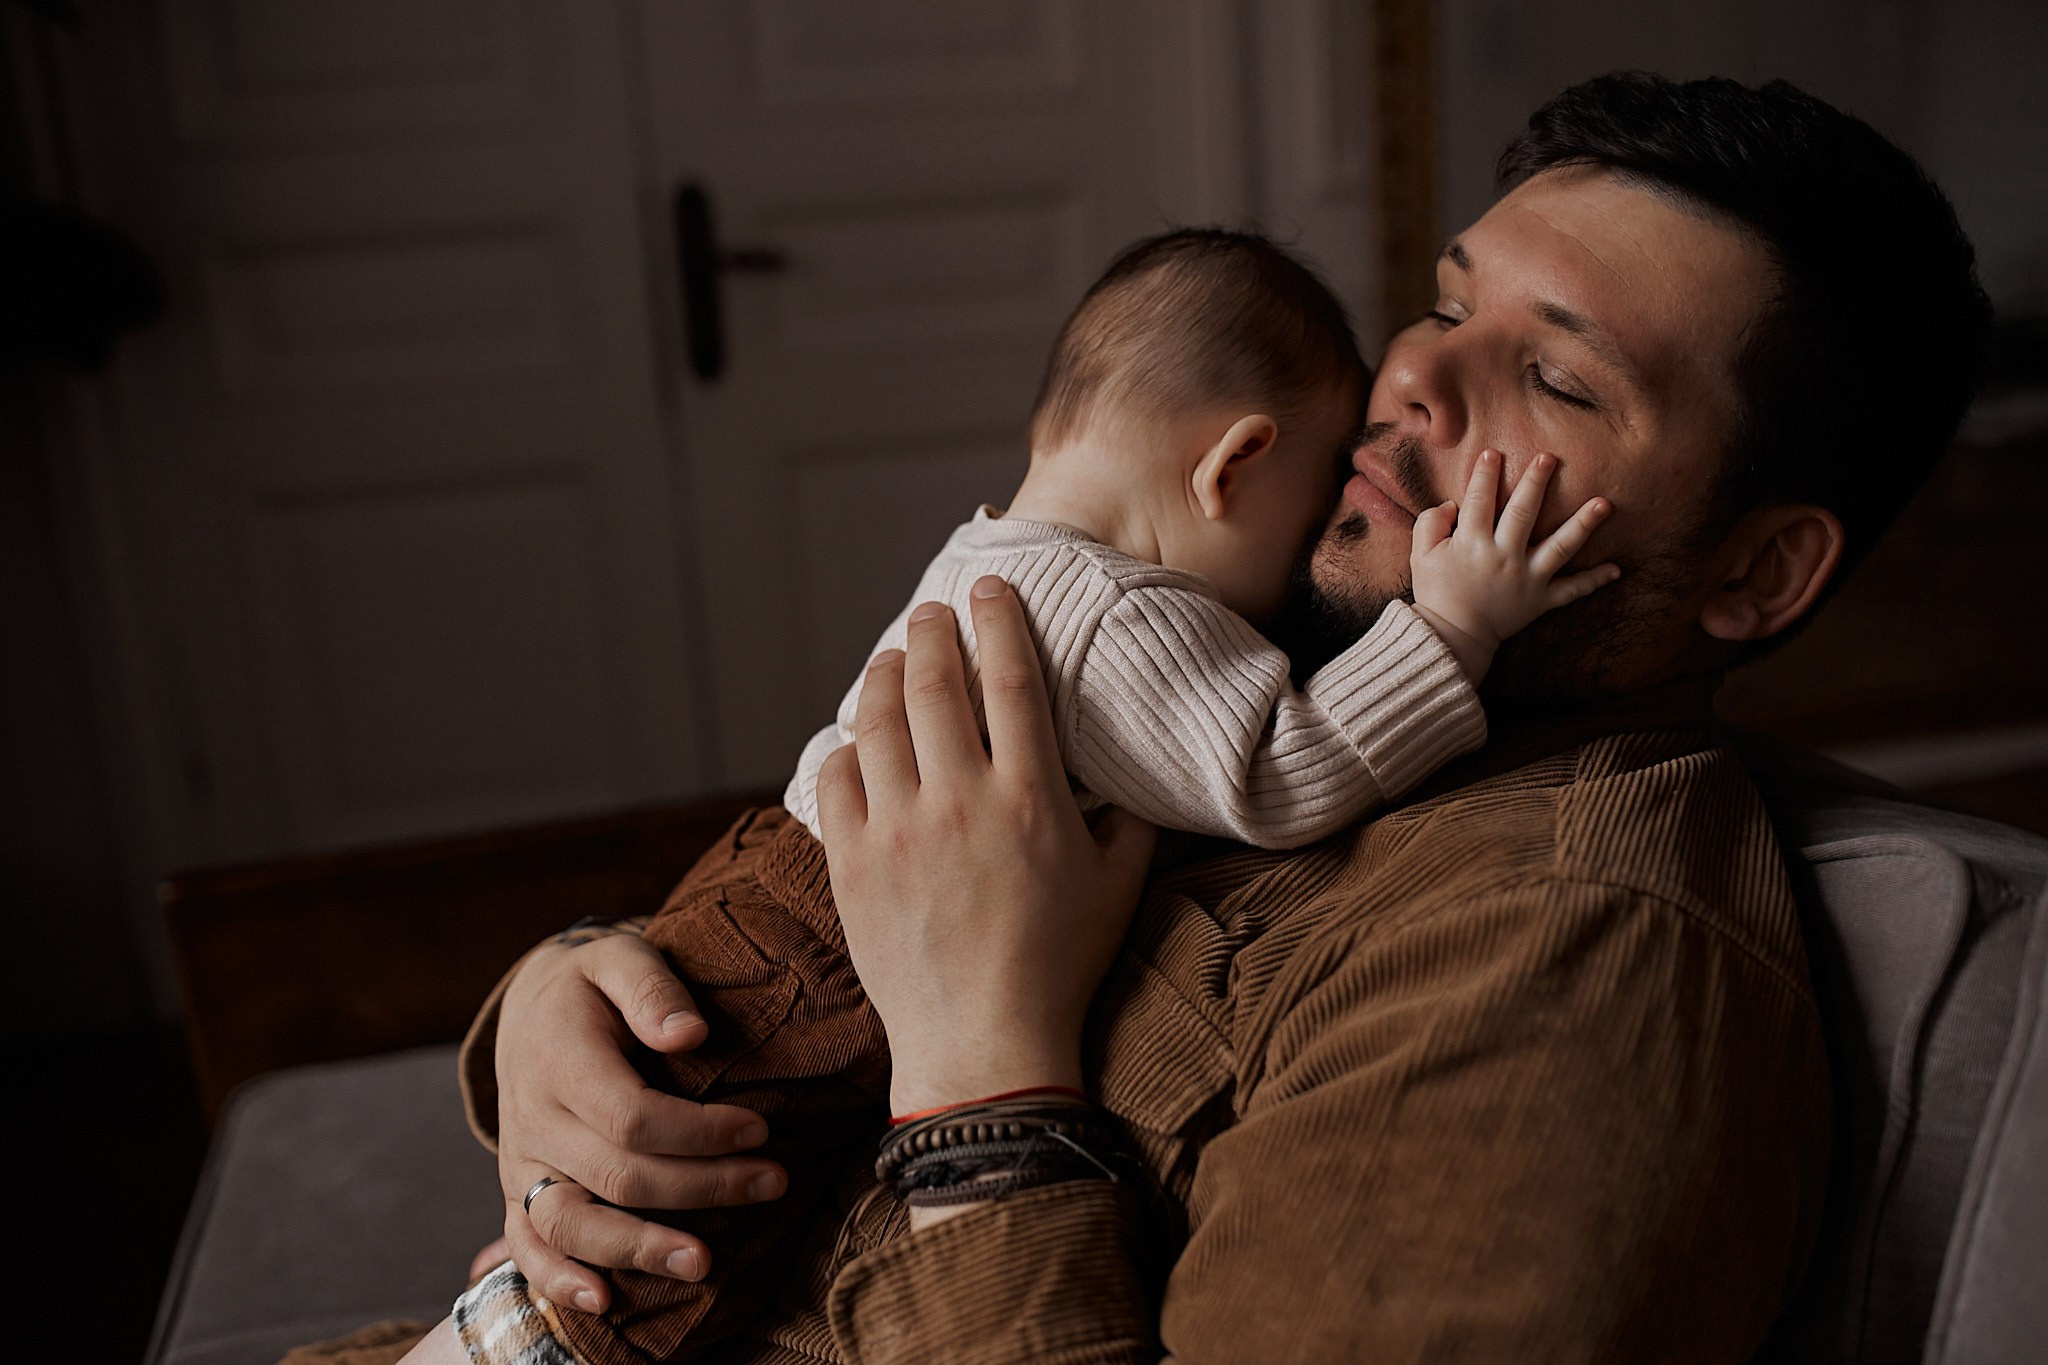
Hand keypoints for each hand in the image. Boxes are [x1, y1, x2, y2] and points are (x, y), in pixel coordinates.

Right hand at [491, 931, 788, 1310]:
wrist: (529, 1007)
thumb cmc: (592, 983)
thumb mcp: (619, 958)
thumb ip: (652, 990)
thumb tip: (690, 1033)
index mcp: (560, 1060)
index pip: (631, 1116)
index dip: (700, 1132)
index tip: (760, 1130)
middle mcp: (534, 1118)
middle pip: (617, 1175)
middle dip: (702, 1188)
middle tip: (773, 1183)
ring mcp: (523, 1162)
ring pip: (571, 1222)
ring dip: (638, 1249)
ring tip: (704, 1264)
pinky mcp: (519, 1191)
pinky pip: (528, 1245)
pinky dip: (557, 1280)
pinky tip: (604, 1302)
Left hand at [816, 578, 1155, 1117]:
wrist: (985, 1043)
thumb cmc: (1061, 965)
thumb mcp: (1117, 883)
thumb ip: (1128, 816)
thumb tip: (1129, 770)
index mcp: (1030, 797)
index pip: (1011, 677)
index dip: (998, 620)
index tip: (989, 588)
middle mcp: (960, 800)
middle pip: (935, 681)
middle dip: (932, 630)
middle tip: (933, 611)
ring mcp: (898, 829)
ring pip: (877, 718)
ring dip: (883, 673)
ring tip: (892, 658)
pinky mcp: (852, 862)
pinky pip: (834, 779)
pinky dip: (845, 745)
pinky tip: (857, 738)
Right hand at [1409, 449, 1618, 681]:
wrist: (1452, 637)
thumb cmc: (1436, 592)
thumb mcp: (1420, 555)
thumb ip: (1429, 523)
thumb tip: (1452, 504)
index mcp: (1472, 543)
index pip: (1479, 501)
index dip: (1484, 475)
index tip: (1493, 453)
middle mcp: (1504, 556)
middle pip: (1523, 513)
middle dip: (1536, 482)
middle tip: (1550, 457)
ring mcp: (1527, 578)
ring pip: (1560, 546)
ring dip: (1582, 523)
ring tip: (1604, 503)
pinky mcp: (1540, 600)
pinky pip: (1571, 590)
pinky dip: (1593, 581)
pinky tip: (1616, 569)